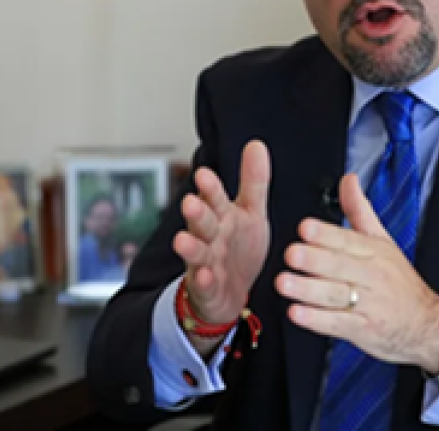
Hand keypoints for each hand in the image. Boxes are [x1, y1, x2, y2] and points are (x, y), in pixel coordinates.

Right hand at [172, 141, 271, 329]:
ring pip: (196, 253)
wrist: (232, 293)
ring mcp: (206, 263)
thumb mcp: (252, 213)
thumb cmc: (239, 248)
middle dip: (196, 213)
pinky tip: (204, 276)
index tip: (204, 174)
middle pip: (202, 223)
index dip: (210, 188)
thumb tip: (256, 144)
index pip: (214, 198)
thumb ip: (254, 181)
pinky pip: (204, 284)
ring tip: (182, 240)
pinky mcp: (207, 289)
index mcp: (222, 216)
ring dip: (189, 247)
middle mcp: (210, 237)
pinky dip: (203, 281)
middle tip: (190, 203)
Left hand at [275, 174, 438, 373]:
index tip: (306, 228)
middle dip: (314, 260)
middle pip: (340, 266)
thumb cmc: (399, 281)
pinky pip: (337, 324)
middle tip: (292, 253)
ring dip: (307, 289)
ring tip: (284, 283)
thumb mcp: (383, 240)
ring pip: (335, 295)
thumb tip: (348, 180)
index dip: (326, 234)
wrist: (427, 323)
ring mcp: (368, 304)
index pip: (348, 240)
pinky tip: (298, 313)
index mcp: (373, 251)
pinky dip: (317, 320)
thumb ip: (360, 209)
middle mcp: (371, 276)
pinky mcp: (363, 330)